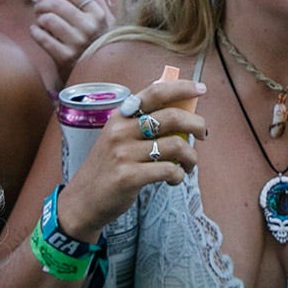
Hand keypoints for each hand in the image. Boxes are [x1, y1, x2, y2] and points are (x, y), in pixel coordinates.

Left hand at [29, 0, 115, 83]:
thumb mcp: (108, 23)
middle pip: (58, 4)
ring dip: (40, 17)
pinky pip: (43, 38)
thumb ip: (97, 2)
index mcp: (99, 15)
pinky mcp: (64, 58)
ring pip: (49, 19)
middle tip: (39, 7)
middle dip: (44, 2)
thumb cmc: (101, 45)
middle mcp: (90, 28)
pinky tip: (36, 31)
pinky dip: (35, 31)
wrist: (100, 77)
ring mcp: (77, 43)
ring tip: (40, 20)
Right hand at [57, 74, 208, 240]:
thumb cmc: (109, 166)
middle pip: (172, 117)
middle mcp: (121, 130)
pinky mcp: (129, 177)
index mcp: (120, 116)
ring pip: (176, 145)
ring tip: (189, 164)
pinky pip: (169, 170)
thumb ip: (143, 123)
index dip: (181, 87)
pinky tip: (175, 179)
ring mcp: (124, 153)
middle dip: (196, 124)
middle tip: (204, 134)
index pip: (155, 92)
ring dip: (191, 156)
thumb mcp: (118, 137)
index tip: (201, 89)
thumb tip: (183, 111)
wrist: (84, 199)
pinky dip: (179, 175)